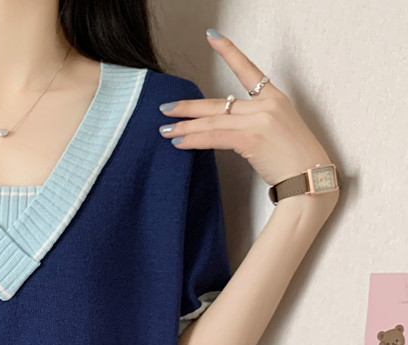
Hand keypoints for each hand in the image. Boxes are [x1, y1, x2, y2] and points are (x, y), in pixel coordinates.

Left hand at [158, 29, 333, 188]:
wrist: (309, 178)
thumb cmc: (294, 159)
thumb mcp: (277, 130)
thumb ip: (253, 122)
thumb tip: (223, 127)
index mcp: (275, 97)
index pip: (247, 69)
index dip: (228, 51)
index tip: (211, 36)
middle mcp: (266, 104)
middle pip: (218, 103)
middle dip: (188, 107)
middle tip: (165, 108)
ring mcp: (259, 120)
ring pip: (213, 121)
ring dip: (185, 127)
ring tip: (165, 130)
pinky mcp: (251, 138)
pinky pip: (215, 137)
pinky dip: (195, 140)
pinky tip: (180, 142)